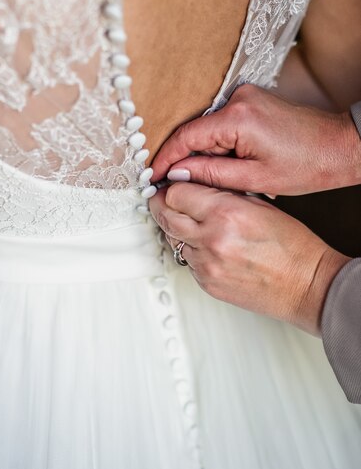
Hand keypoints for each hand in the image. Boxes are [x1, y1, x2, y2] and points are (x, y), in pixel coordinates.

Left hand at [149, 183, 349, 334]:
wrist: (306, 284)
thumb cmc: (291, 244)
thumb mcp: (258, 203)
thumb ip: (222, 193)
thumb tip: (193, 184)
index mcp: (225, 212)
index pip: (175, 193)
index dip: (172, 187)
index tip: (174, 185)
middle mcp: (211, 238)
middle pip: (165, 215)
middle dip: (162, 204)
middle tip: (164, 199)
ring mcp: (206, 264)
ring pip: (172, 239)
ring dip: (177, 228)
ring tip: (195, 223)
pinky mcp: (206, 283)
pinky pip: (186, 260)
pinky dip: (191, 250)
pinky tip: (210, 245)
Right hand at [151, 84, 360, 195]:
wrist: (340, 146)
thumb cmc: (307, 166)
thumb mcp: (255, 178)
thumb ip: (211, 174)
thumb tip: (177, 172)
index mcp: (238, 118)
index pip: (186, 136)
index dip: (166, 158)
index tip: (153, 176)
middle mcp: (238, 99)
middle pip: (195, 131)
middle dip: (185, 158)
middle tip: (176, 184)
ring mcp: (245, 96)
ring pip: (208, 127)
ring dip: (203, 152)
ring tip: (209, 178)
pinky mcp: (251, 100)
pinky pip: (221, 122)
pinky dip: (217, 143)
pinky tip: (225, 163)